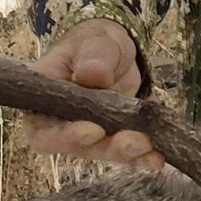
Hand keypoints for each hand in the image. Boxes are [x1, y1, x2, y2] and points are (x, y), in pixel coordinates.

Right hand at [25, 20, 165, 171]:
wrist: (114, 51)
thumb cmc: (93, 43)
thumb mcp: (93, 43)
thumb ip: (92, 58)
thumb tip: (92, 75)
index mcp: (43, 102)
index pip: (42, 132)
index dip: (63, 138)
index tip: (92, 131)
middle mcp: (61, 125)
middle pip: (77, 149)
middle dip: (107, 148)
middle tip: (134, 141)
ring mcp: (88, 135)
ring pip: (104, 153)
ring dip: (128, 154)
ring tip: (152, 150)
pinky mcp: (112, 138)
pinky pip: (126, 153)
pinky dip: (143, 157)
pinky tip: (158, 157)